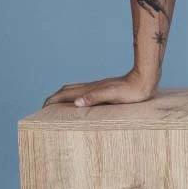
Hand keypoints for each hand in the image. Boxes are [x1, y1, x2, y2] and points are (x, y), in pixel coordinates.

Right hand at [42, 69, 157, 108]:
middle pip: (67, 90)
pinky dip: (76, 96)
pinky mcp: (106, 88)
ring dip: (64, 96)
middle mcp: (92, 87)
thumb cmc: (132, 91)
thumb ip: (95, 97)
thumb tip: (77, 102)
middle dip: (54, 98)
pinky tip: (82, 101)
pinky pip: (85, 91)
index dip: (52, 101)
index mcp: (91, 90)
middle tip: (45, 107)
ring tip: (58, 105)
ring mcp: (99, 86)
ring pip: (76, 89)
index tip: (41, 108)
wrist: (146, 79)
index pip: (66, 94)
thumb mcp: (114, 96)